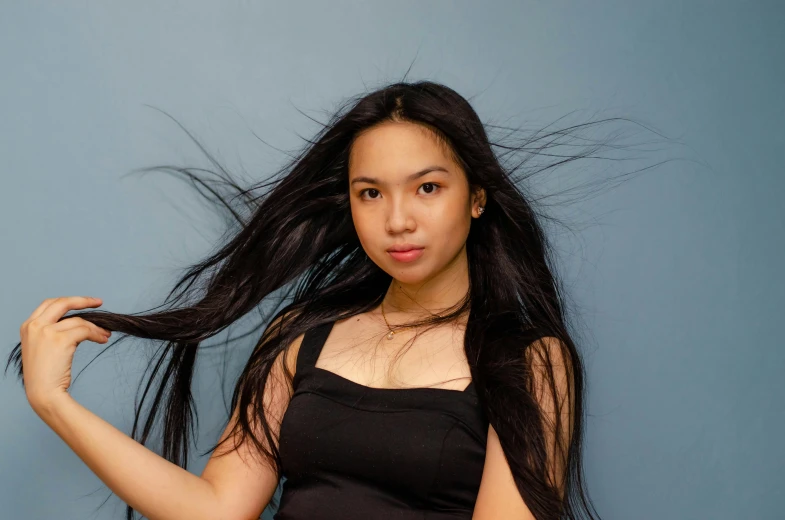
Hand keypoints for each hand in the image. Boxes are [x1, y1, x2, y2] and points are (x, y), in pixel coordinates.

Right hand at [20, 296, 110, 410]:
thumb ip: (52, 331)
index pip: (49, 304)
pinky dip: (97, 334)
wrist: (43, 393)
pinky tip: (103, 339)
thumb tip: (78, 322)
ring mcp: (46, 331)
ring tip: (105, 334)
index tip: (85, 301)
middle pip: (62, 303)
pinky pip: (85, 330)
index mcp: (27, 326)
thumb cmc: (45, 375)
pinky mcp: (60, 339)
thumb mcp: (41, 347)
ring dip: (96, 327)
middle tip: (99, 302)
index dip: (69, 300)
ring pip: (79, 321)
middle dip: (83, 301)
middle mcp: (34, 326)